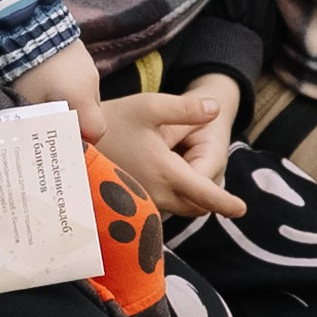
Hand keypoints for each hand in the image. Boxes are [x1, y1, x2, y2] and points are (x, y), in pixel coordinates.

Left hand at [12, 38, 108, 148]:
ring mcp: (89, 66)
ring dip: (71, 100)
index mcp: (83, 98)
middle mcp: (92, 83)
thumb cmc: (28, 70)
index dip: (84, 139)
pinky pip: (80, 78)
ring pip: (86, 95)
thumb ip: (41, 125)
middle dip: (75, 120)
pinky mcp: (81, 53)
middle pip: (92, 113)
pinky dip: (69, 84)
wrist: (27, 27)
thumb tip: (42, 144)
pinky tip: (49, 79)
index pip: (98, 130)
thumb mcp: (30, 103)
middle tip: (50, 120)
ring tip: (46, 96)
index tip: (64, 139)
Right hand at [85, 85, 245, 219]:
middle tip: (218, 186)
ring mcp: (141, 201)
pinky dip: (173, 199)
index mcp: (165, 172)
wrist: (74, 138)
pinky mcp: (130, 203)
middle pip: (194, 207)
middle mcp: (155, 194)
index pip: (204, 195)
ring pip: (178, 209)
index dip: (226, 203)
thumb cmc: (113, 119)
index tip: (242, 209)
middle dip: (210, 201)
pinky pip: (161, 208)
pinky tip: (166, 177)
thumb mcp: (150, 106)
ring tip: (191, 177)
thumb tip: (215, 109)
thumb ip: (186, 109)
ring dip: (191, 200)